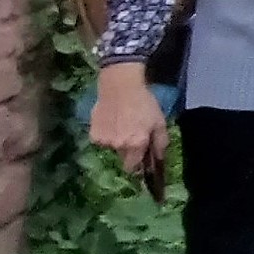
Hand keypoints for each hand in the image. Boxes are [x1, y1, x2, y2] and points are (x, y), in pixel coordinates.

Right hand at [89, 64, 167, 181]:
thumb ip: (160, 144)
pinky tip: (110, 120)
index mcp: (136, 145)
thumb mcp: (159, 122)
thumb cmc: (144, 103)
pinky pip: (102, 140)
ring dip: (117, 140)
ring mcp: (104, 140)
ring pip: (112, 148)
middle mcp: (119, 146)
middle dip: (128, 150)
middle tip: (132, 133)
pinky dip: (106, 133)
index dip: (137, 164)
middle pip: (123, 158)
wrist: (120, 85)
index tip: (140, 157)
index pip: (133, 168)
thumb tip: (158, 161)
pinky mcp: (93, 133)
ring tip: (121, 123)